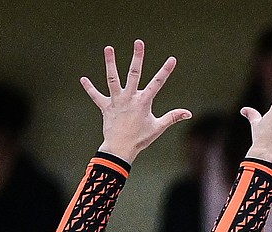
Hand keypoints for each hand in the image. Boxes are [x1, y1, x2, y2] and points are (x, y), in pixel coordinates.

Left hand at [80, 40, 191, 163]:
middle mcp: (129, 98)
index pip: (157, 83)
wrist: (121, 148)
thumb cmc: (141, 138)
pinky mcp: (105, 107)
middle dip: (137, 57)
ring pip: (112, 78)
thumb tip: (189, 113)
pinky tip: (83, 79)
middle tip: (139, 42)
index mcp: (143, 102)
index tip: (172, 59)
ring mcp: (116, 101)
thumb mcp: (158, 127)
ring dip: (110, 63)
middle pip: (134, 74)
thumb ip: (172, 117)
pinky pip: (96, 96)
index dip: (165, 71)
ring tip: (108, 48)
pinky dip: (89, 88)